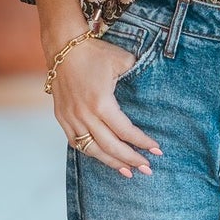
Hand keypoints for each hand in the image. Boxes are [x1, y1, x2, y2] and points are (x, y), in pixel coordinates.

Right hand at [51, 37, 163, 178]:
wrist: (63, 47)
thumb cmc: (95, 53)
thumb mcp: (122, 60)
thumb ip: (138, 76)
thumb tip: (153, 87)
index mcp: (101, 102)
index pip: (125, 131)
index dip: (142, 143)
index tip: (157, 150)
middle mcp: (85, 114)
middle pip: (110, 147)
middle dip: (131, 160)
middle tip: (147, 169)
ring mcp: (71, 117)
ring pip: (92, 149)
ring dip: (111, 163)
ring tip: (128, 172)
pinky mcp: (62, 117)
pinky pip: (76, 142)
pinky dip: (91, 152)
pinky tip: (104, 157)